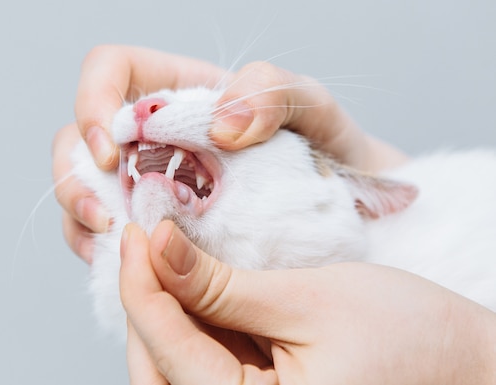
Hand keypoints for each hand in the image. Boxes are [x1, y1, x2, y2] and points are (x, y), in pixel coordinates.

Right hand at [53, 45, 408, 261]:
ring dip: (81, 217)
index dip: (93, 102)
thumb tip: (220, 123)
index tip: (113, 148)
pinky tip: (127, 266)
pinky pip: (107, 235)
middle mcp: (154, 138)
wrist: (345, 210)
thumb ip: (273, 93)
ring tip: (115, 245)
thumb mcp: (312, 107)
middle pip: (78, 139)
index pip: (109, 72)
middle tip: (109, 215)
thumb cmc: (327, 151)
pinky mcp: (156, 228)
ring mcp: (150, 185)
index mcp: (179, 92)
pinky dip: (103, 250)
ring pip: (84, 190)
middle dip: (76, 176)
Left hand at [120, 221, 495, 384]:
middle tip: (142, 238)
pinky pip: (205, 358)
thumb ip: (222, 286)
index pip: (165, 348)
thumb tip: (157, 247)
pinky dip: (192, 317)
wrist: (466, 364)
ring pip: (175, 361)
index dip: (139, 284)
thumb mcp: (308, 301)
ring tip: (163, 252)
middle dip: (144, 298)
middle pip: (158, 363)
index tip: (134, 230)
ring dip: (164, 305)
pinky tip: (193, 279)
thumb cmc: (409, 339)